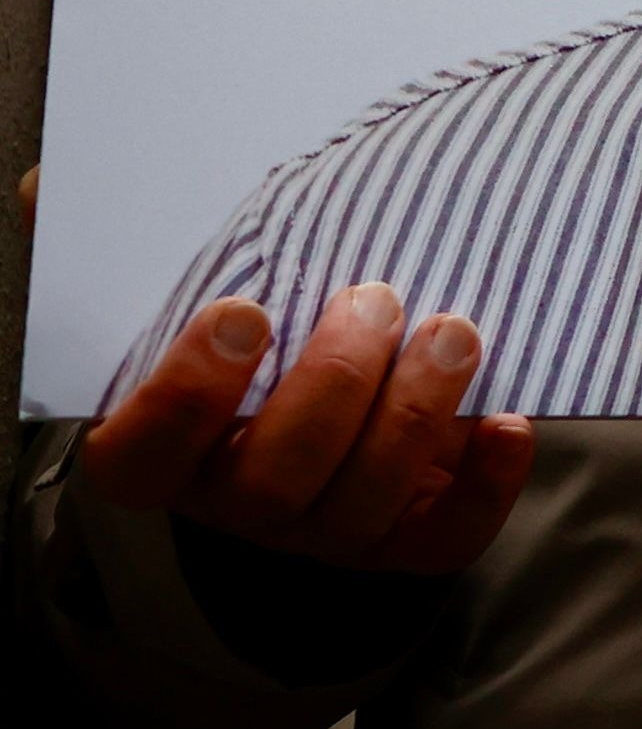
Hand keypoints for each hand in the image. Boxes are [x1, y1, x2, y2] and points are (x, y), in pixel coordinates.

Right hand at [76, 285, 534, 574]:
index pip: (145, 455)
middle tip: (375, 300)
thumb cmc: (247, 347)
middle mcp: (240, 504)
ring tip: (453, 332)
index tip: (244, 310)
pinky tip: (509, 421)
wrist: (324, 431)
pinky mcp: (408, 542)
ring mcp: (326, 532)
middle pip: (272, 481)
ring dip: (414, 416)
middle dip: (330, 387)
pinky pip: (446, 539)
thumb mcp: (178, 300)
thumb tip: (45, 186)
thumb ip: (115, 258)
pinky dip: (485, 486)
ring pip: (361, 504)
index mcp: (165, 457)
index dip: (186, 395)